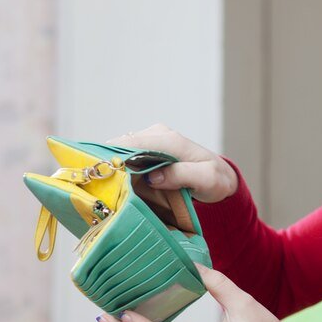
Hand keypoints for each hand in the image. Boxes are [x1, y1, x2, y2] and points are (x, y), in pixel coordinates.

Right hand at [109, 124, 237, 202]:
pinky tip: (119, 182)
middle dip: (110, 163)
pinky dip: (121, 168)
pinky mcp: (148, 149)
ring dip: (114, 166)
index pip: (132, 143)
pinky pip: (128, 156)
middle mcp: (158, 135)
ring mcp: (152, 140)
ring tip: (109, 186)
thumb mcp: (206, 179)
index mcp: (170, 140)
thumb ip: (182, 175)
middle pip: (121, 145)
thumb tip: (153, 177)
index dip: (112, 157)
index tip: (101, 175)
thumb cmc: (216, 178)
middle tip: (102, 186)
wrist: (220, 176)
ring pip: (122, 150)